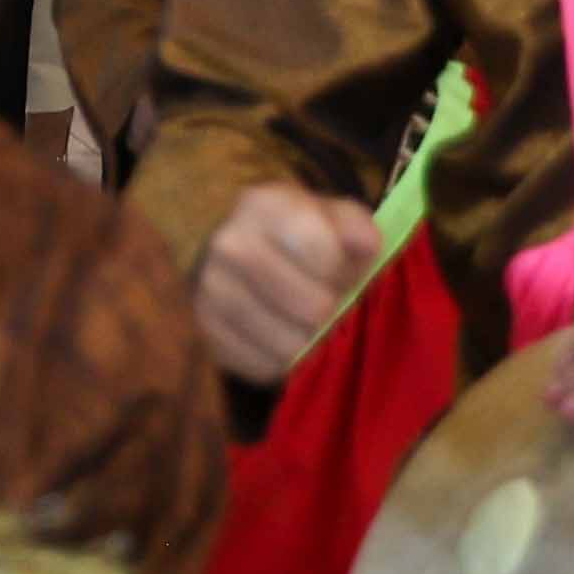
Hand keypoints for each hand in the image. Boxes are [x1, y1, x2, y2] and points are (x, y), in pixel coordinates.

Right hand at [195, 185, 384, 384]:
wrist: (234, 253)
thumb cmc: (297, 235)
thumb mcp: (330, 217)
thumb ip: (357, 226)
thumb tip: (368, 246)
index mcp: (263, 206)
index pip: (323, 253)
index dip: (346, 271)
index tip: (342, 271)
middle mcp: (229, 246)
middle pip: (313, 308)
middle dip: (331, 310)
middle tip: (328, 301)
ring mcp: (209, 292)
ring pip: (290, 345)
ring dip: (309, 340)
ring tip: (305, 321)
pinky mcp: (204, 333)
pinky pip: (264, 367)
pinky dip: (281, 360)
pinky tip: (280, 335)